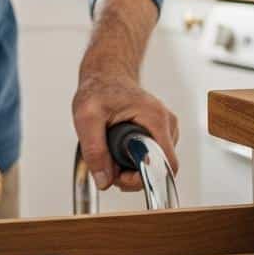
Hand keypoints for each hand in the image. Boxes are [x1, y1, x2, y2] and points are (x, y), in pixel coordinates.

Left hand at [72, 64, 178, 191]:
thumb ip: (94, 149)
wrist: (106, 74)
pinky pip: (151, 156)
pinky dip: (133, 159)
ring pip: (154, 163)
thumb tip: (104, 180)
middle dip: (131, 173)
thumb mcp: (87, 116)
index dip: (142, 179)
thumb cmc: (98, 88)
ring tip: (111, 150)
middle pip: (159, 168)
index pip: (165, 165)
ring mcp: (165, 128)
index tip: (119, 176)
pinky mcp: (159, 132)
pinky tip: (118, 147)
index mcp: (156, 118)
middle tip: (108, 164)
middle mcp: (166, 123)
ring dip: (131, 167)